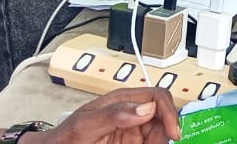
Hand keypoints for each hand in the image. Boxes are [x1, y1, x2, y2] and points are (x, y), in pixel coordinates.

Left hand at [42, 87, 180, 143]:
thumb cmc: (63, 137)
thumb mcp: (85, 124)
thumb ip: (114, 113)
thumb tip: (145, 107)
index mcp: (123, 100)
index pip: (158, 97)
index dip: (169, 112)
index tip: (173, 132)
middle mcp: (131, 114)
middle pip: (163, 119)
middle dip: (163, 134)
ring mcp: (132, 131)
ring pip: (159, 135)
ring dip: (157, 142)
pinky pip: (150, 143)